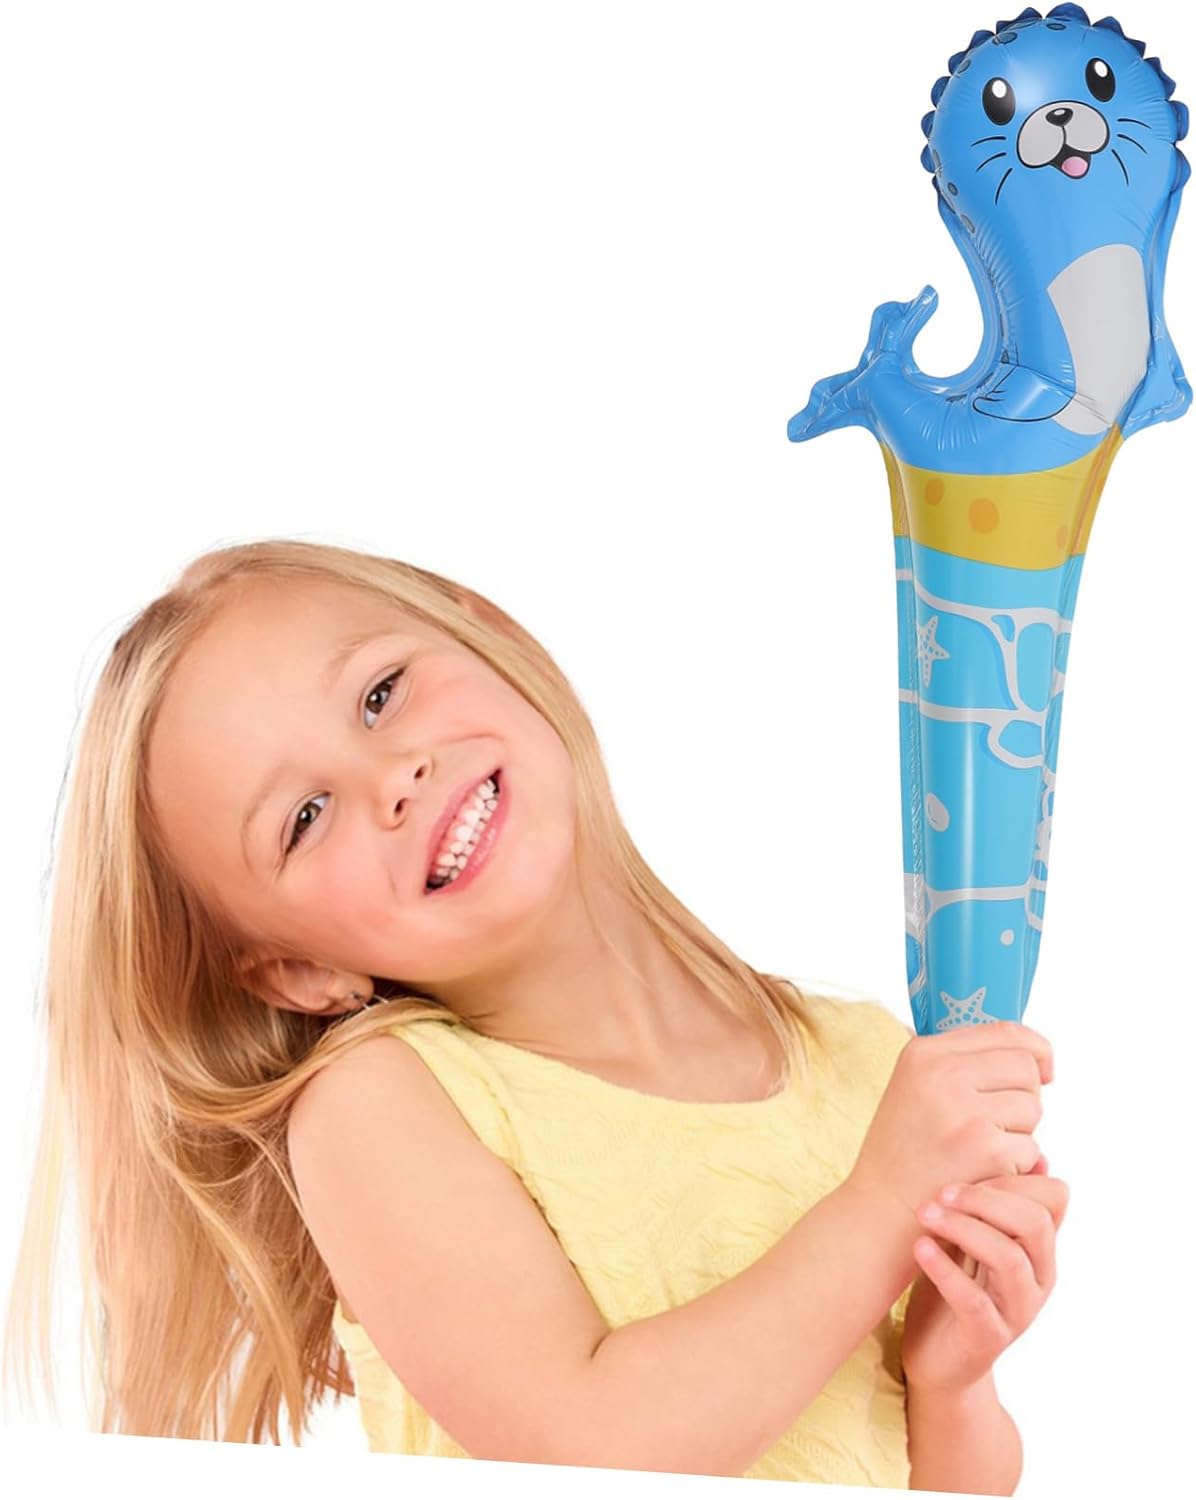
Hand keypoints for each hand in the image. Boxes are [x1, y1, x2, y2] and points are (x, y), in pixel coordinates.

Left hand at [900, 1155, 1068, 1396]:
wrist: (936, 1358)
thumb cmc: (953, 1282)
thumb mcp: (969, 1233)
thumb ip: (986, 1199)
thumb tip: (998, 1143)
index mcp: (1038, 1245)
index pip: (1054, 1195)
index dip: (1014, 1173)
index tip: (965, 1162)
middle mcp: (1038, 1276)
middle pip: (1036, 1222)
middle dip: (987, 1198)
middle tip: (942, 1190)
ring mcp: (1018, 1309)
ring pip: (1010, 1258)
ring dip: (964, 1229)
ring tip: (924, 1215)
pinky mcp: (989, 1337)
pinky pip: (976, 1301)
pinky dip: (945, 1271)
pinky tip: (920, 1248)